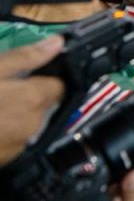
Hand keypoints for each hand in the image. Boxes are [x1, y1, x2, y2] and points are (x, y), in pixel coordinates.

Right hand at [0, 35, 65, 165]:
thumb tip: (58, 43)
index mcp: (34, 99)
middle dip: (31, 94)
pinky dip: (6, 130)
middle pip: (45, 104)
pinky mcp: (5, 158)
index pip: (60, 85)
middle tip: (5, 87)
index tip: (33, 73)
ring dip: (17, 113)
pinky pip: (14, 139)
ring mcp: (18, 145)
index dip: (48, 76)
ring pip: (29, 122)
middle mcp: (33, 124)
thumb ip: (26, 57)